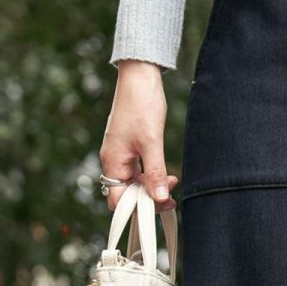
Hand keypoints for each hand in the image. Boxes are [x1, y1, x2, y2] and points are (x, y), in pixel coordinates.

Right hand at [100, 60, 178, 210]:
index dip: (137, 209)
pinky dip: (153, 175)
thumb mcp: (152, 142)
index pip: (118, 200)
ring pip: (136, 182)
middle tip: (171, 197)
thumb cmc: (141, 105)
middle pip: (128, 193)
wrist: (140, 76)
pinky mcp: (130, 148)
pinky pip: (139, 170)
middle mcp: (113, 160)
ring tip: (173, 181)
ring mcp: (121, 154)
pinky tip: (168, 174)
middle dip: (149, 198)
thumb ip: (155, 172)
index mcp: (112, 161)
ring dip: (154, 187)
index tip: (158, 208)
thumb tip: (160, 198)